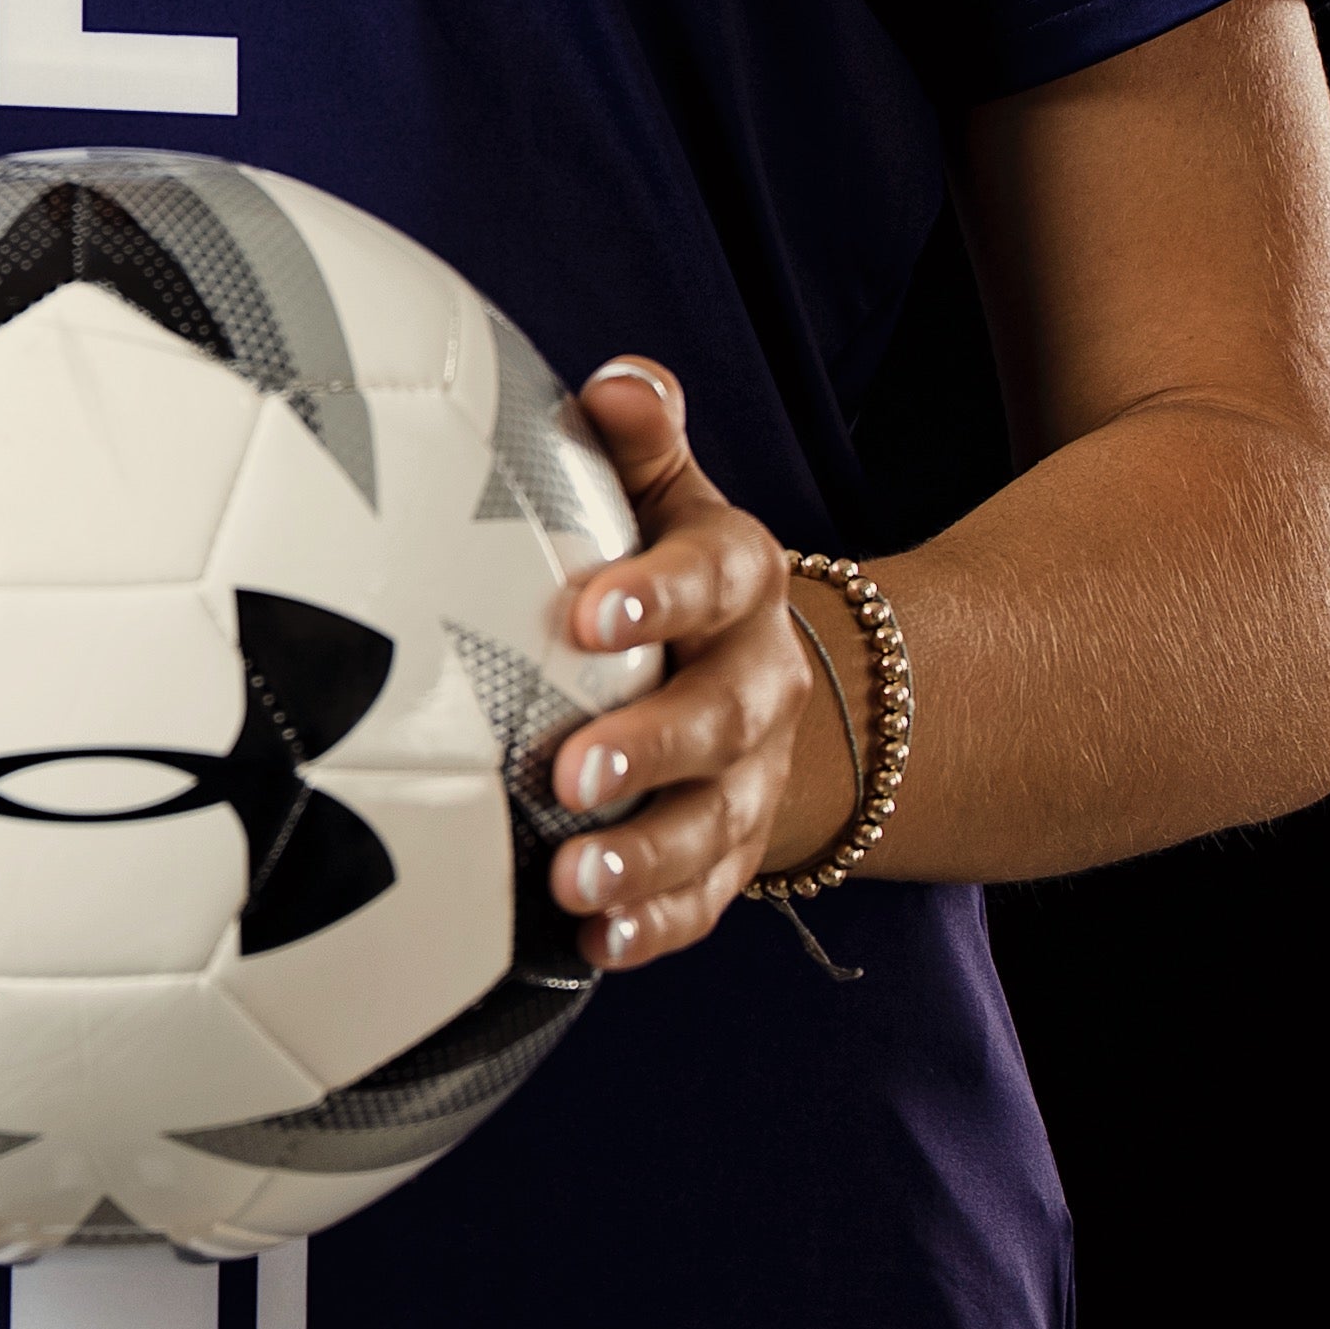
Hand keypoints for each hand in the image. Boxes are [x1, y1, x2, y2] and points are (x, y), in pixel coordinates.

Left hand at [544, 362, 861, 968]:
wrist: (753, 676)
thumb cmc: (663, 571)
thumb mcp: (662, 494)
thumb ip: (638, 439)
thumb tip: (617, 383)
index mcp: (738, 583)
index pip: (717, 577)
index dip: (661, 595)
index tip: (590, 614)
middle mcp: (759, 683)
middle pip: (721, 718)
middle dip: (651, 748)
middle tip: (571, 773)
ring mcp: (749, 779)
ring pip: (712, 826)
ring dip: (648, 859)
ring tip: (576, 882)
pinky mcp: (730, 855)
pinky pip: (703, 902)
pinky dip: (654, 928)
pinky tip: (594, 945)